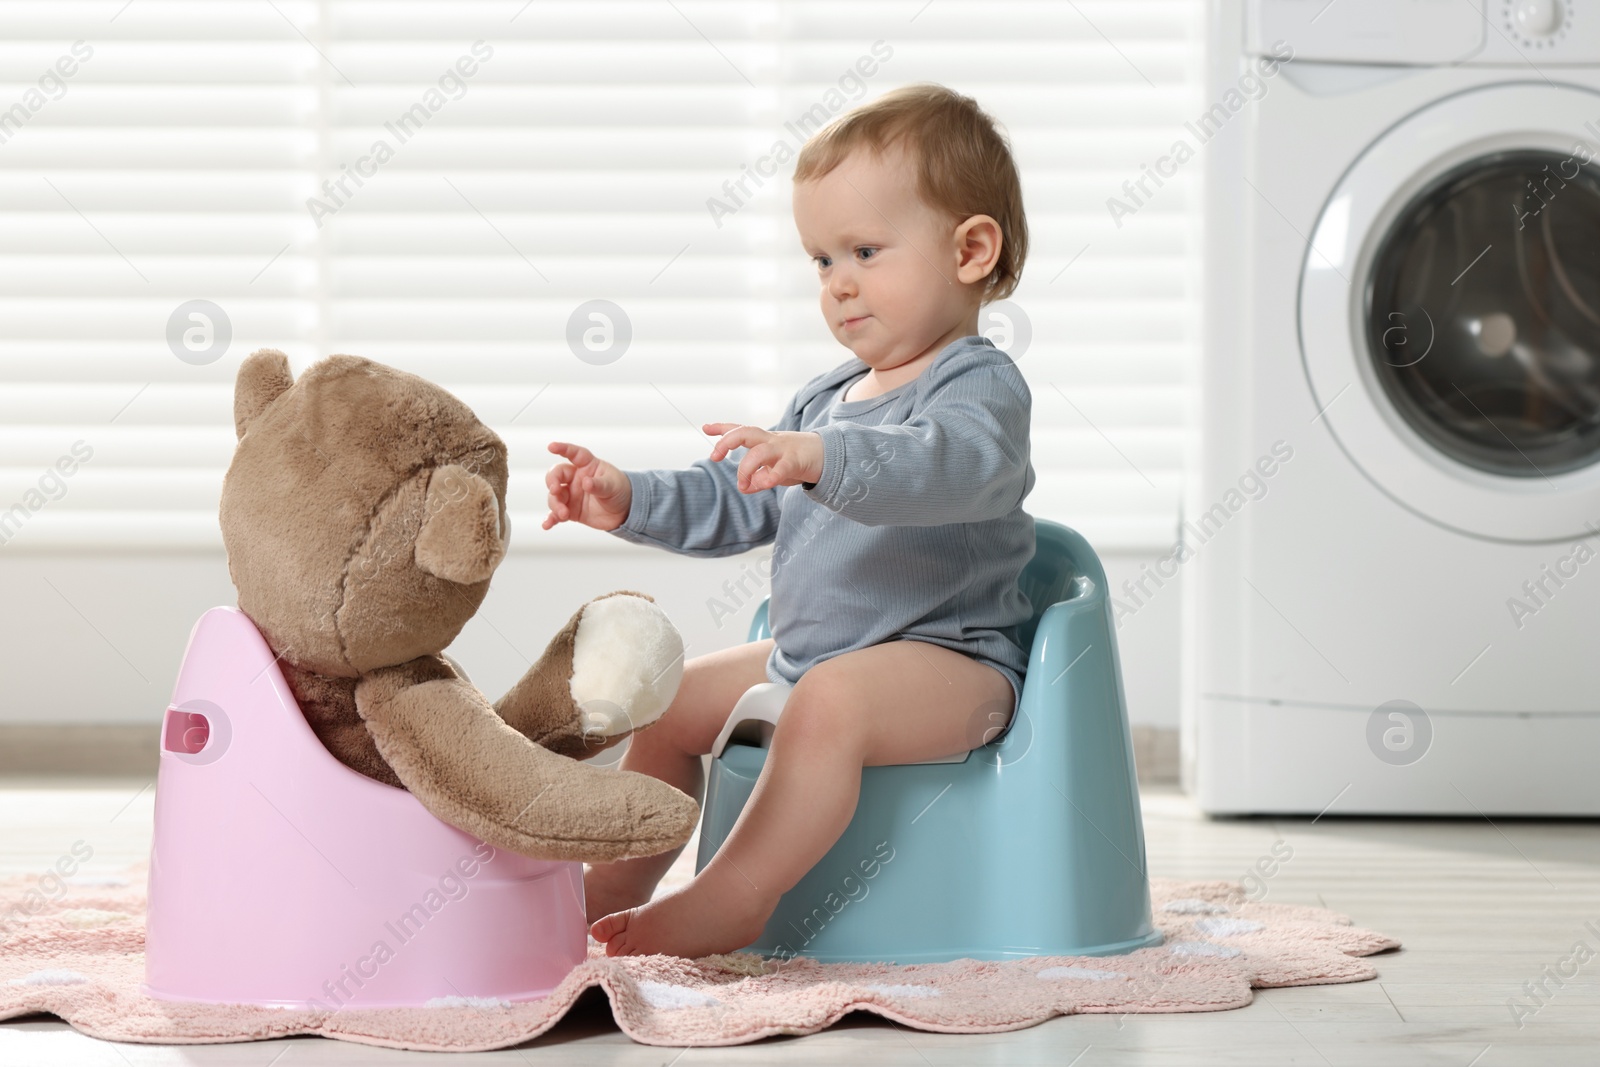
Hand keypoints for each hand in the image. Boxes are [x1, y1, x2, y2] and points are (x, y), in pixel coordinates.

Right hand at [544, 442, 631, 530]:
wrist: (624, 512)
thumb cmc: (620, 491)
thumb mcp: (613, 486)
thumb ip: (599, 485)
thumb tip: (585, 483)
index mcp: (588, 466)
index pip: (574, 454)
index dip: (562, 449)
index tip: (551, 447)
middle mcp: (576, 478)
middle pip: (556, 475)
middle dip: (552, 481)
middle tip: (555, 490)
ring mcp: (571, 495)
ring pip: (554, 496)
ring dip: (555, 504)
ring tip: (564, 514)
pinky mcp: (570, 510)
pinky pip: (556, 514)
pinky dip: (551, 519)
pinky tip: (547, 525)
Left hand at [704, 422, 823, 492]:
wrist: (828, 456)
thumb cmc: (797, 460)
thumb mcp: (774, 467)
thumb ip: (758, 477)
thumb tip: (744, 487)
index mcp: (764, 440)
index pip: (740, 429)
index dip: (722, 428)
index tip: (705, 427)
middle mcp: (771, 441)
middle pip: (745, 431)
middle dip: (727, 441)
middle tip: (714, 457)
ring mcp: (783, 449)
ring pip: (758, 452)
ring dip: (745, 469)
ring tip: (743, 484)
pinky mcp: (796, 461)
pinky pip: (780, 468)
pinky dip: (769, 477)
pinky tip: (762, 485)